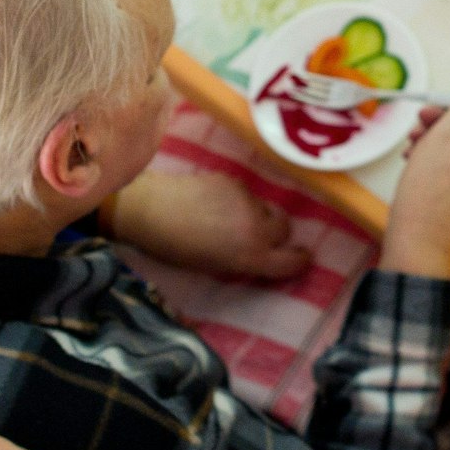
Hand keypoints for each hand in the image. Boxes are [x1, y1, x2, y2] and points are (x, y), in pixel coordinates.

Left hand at [105, 171, 309, 279]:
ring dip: (258, 215)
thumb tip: (263, 255)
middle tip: (256, 237)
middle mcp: (257, 229)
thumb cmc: (176, 249)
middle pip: (286, 230)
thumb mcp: (214, 266)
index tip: (299, 258)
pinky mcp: (236, 182)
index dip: (299, 260)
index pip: (294, 261)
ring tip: (230, 218)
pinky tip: (215, 203)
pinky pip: (249, 194)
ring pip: (267, 209)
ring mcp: (248, 202)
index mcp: (251, 257)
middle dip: (277, 234)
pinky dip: (240, 200)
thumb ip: (245, 261)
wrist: (150, 209)